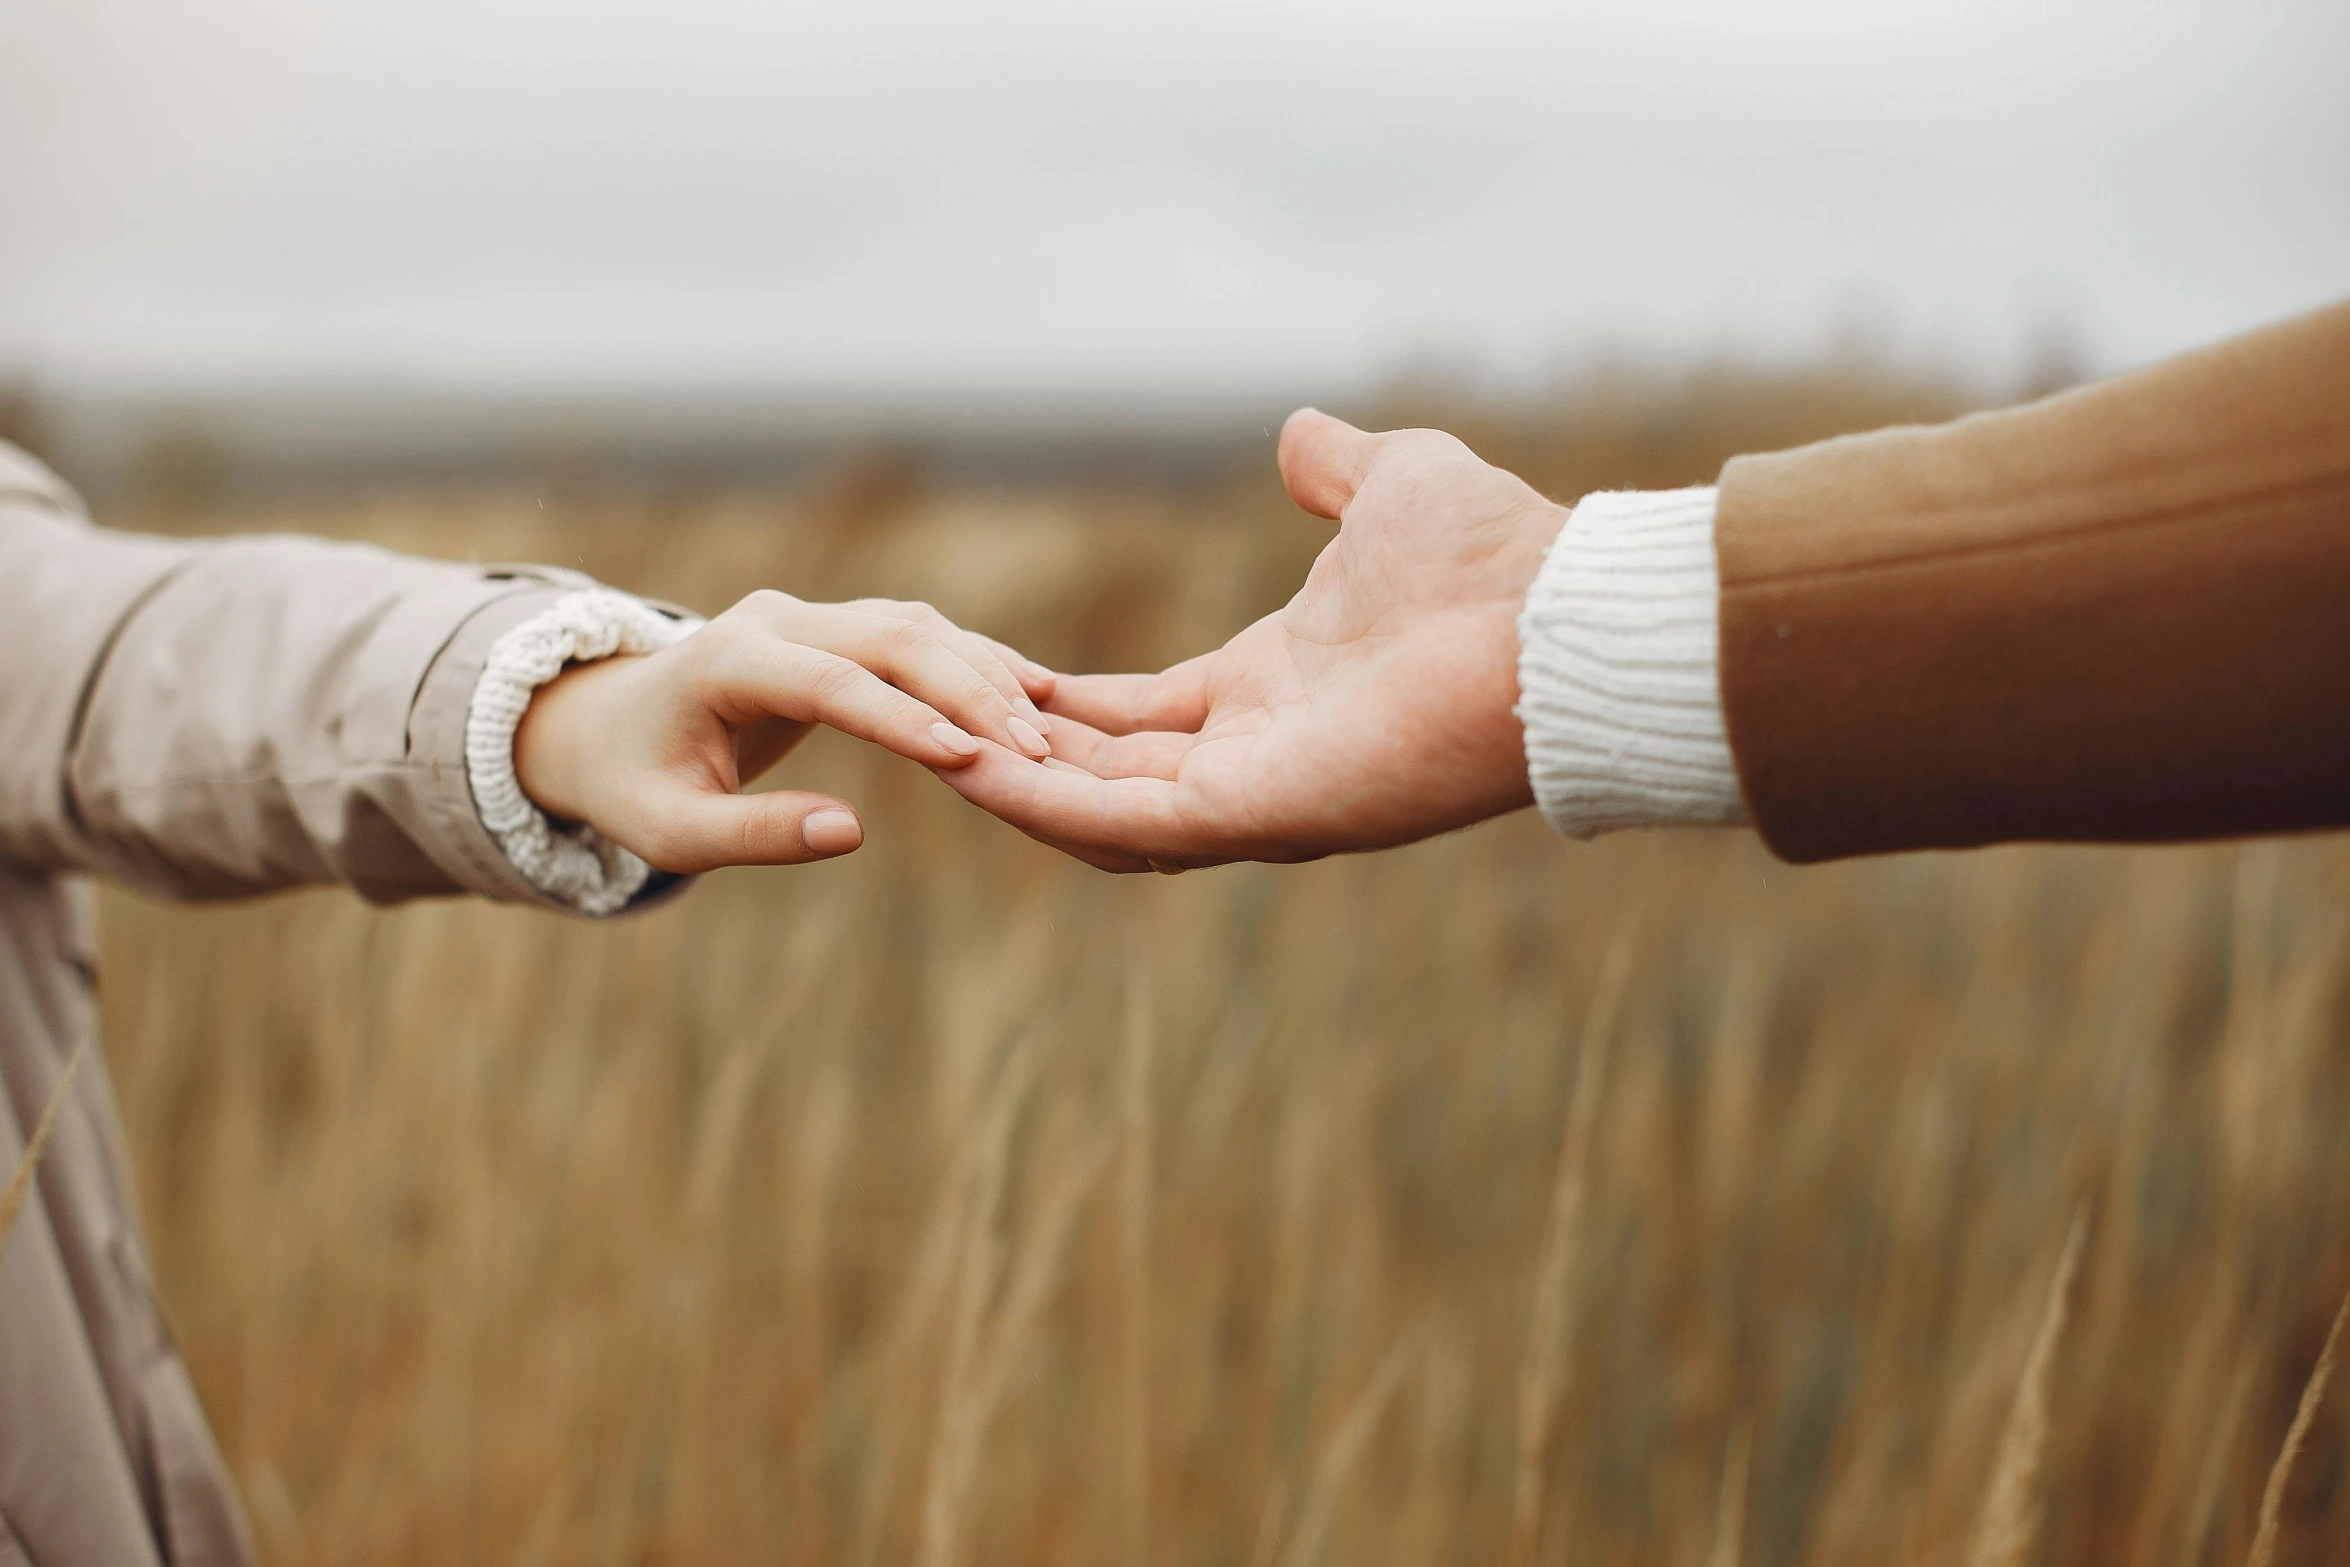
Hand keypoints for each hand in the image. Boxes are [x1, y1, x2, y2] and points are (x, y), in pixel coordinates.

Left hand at [516, 592, 1056, 870]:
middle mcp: (775, 619)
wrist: (609, 723)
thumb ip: (755, 833)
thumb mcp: (674, 831)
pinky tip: (1032, 696)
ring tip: (1043, 734)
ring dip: (983, 676)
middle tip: (1032, 751)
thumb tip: (850, 831)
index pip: (830, 681)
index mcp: (728, 660)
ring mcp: (810, 613)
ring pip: (916, 628)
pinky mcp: (838, 625)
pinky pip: (917, 635)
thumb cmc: (636, 786)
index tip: (968, 759)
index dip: (902, 719)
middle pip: (892, 638)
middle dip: (968, 691)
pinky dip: (974, 664)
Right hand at [936, 410, 1566, 869]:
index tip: (982, 674)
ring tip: (917, 745)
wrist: (1553, 614)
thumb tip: (1299, 436)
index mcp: (1271, 689)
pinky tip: (966, 768)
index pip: (1138, 716)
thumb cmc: (1492, 556)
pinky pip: (1127, 825)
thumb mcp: (1389, 485)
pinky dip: (1044, 802)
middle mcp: (1255, 754)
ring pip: (1098, 809)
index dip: (1058, 701)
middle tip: (918, 719)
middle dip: (1015, 749)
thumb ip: (1332, 470)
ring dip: (1009, 782)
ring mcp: (1254, 795)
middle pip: (1104, 770)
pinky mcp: (1258, 814)